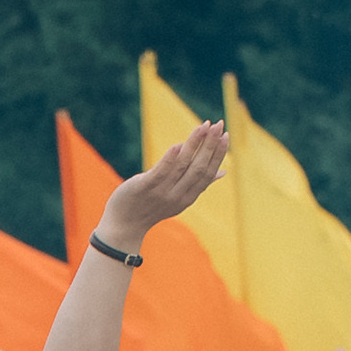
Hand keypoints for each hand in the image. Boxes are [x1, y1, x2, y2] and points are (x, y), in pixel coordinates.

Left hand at [98, 117, 227, 251]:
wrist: (124, 225)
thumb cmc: (152, 207)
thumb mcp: (179, 198)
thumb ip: (198, 183)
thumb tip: (223, 172)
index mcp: (188, 197)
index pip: (208, 173)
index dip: (218, 154)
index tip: (226, 135)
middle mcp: (178, 195)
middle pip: (199, 167)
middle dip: (210, 145)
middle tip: (219, 124)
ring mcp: (161, 192)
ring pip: (182, 166)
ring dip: (194, 144)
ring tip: (203, 126)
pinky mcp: (144, 187)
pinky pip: (160, 172)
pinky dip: (169, 159)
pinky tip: (178, 144)